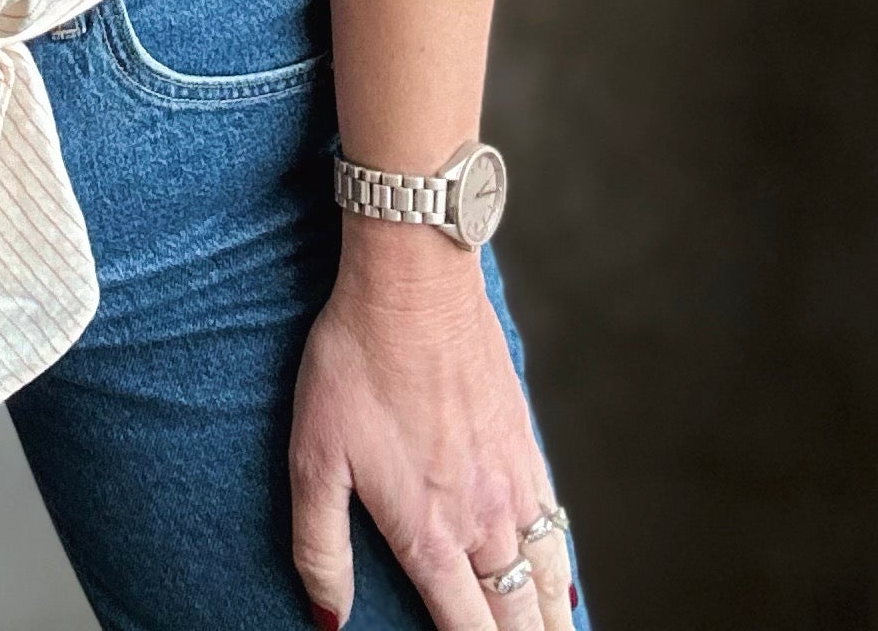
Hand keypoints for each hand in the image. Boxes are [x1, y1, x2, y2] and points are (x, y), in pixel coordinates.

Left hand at [289, 241, 572, 629]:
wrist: (414, 281)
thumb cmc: (355, 361)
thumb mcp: (312, 456)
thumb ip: (319, 546)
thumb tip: (328, 620)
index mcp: (430, 535)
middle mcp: (483, 520)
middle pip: (517, 617)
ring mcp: (512, 482)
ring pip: (549, 579)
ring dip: (550, 622)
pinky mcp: (525, 444)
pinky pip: (557, 526)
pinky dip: (564, 570)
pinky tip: (564, 584)